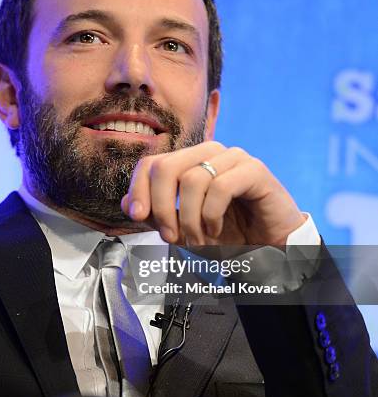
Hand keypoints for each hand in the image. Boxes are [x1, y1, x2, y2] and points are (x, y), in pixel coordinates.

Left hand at [120, 141, 305, 245]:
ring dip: (190, 219)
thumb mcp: (182, 227)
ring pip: (192, 179)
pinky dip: (212, 215)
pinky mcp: (254, 170)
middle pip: (166, 167)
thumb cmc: (227, 233)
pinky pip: (220, 186)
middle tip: (170, 237)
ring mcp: (233, 158)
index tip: (136, 215)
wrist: (269, 244)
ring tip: (198, 241)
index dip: (138, 188)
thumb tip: (127, 203)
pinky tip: (216, 230)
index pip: (151, 163)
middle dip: (162, 207)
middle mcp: (209, 153)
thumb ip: (156, 213)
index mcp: (189, 161)